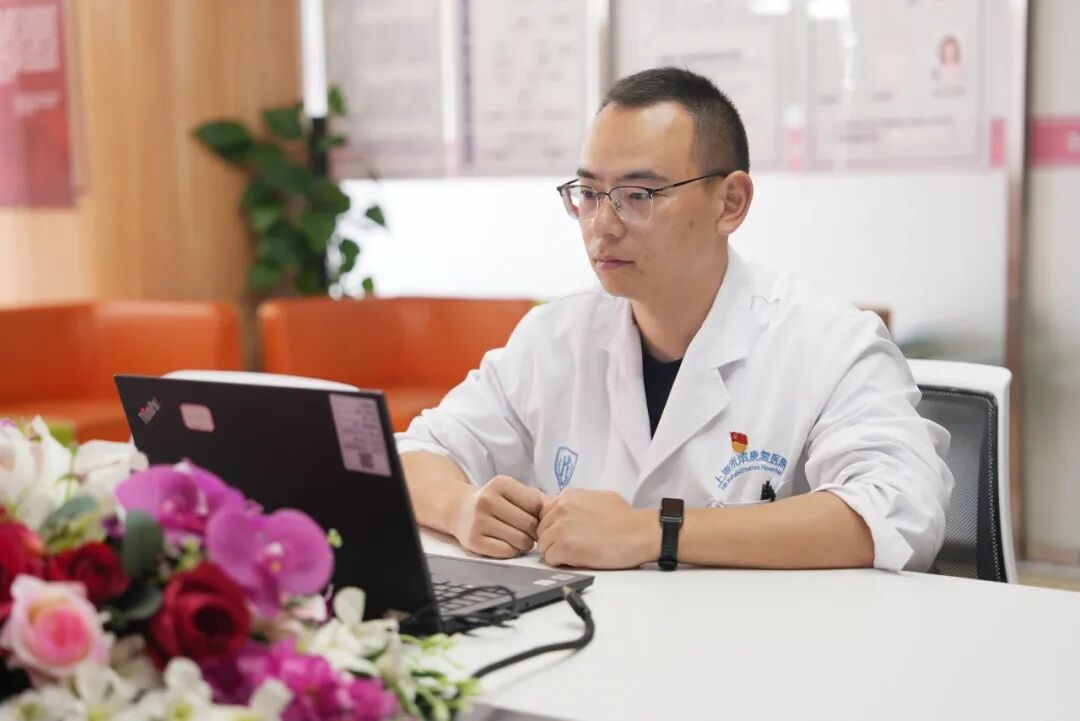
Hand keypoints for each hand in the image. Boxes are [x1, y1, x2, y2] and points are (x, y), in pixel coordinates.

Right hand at [452, 475, 546, 558]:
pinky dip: (512, 551)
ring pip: (520, 540)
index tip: (535, 517)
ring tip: (518, 537)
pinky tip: (507, 543)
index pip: (536, 504)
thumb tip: (560, 509)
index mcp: (500, 483)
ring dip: (525, 543)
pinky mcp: (474, 541)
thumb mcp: (512, 491)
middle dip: (534, 531)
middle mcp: (487, 500)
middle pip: (529, 524)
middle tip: (530, 532)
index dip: (540, 514)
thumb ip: (536, 498)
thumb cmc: (494, 502)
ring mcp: (478, 521)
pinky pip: (507, 552)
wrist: (460, 510)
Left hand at [537, 489, 658, 568]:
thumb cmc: (626, 518)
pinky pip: (550, 559)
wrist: (640, 533)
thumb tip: (565, 511)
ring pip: (543, 546)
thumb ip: (576, 503)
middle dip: (553, 540)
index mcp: (568, 496)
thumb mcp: (597, 498)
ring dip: (557, 552)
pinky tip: (579, 559)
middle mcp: (560, 509)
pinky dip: (562, 562)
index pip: (544, 513)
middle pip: (541, 530)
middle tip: (574, 545)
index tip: (565, 533)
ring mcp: (560, 528)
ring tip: (578, 553)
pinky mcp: (564, 547)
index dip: (553, 526)